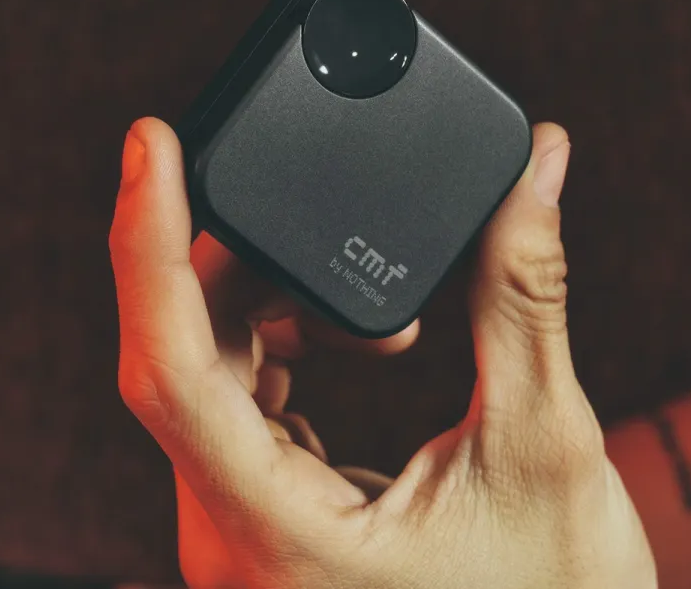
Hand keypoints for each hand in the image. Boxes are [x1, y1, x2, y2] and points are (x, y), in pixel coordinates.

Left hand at [109, 117, 656, 587]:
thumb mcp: (542, 447)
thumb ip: (523, 298)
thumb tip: (538, 173)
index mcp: (278, 535)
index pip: (168, 369)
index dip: (148, 245)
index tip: (151, 148)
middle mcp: (231, 542)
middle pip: (182, 359)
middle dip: (242, 264)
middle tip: (315, 204)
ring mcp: (239, 538)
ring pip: (204, 382)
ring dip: (267, 311)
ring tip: (365, 311)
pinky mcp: (262, 522)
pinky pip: (232, 412)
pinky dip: (277, 355)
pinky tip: (338, 345)